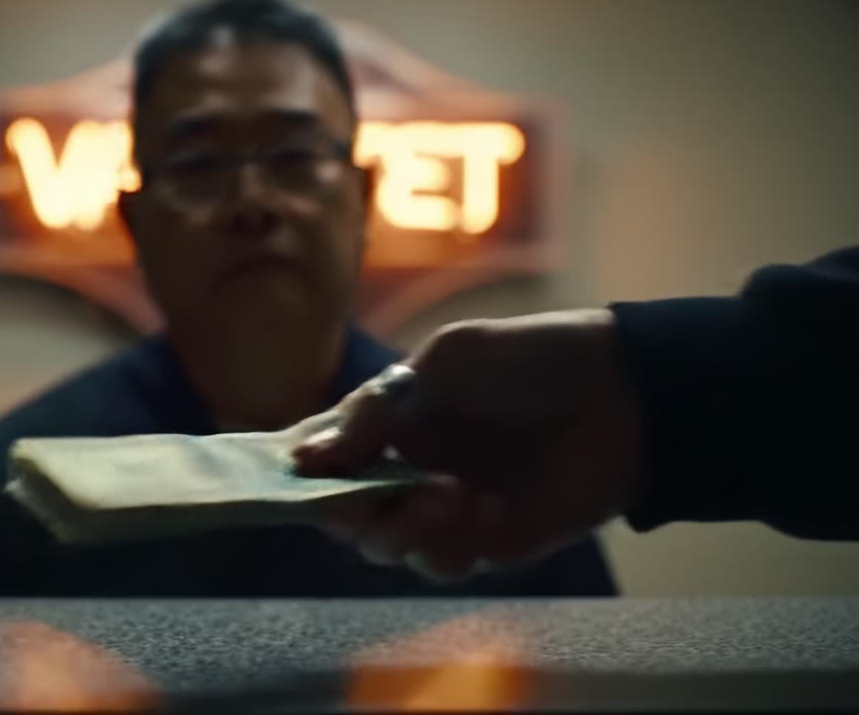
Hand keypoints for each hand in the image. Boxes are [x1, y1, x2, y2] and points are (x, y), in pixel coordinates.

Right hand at [294, 308, 644, 580]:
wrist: (626, 393)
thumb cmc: (531, 358)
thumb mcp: (447, 362)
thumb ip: (376, 410)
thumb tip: (307, 457)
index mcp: (393, 422)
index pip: (328, 457)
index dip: (305, 472)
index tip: (294, 477)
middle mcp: (411, 469)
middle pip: (349, 514)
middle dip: (353, 510)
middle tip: (376, 493)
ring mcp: (449, 510)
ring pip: (390, 547)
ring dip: (405, 528)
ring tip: (451, 493)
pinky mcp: (493, 542)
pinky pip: (447, 563)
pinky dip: (453, 544)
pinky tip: (488, 509)